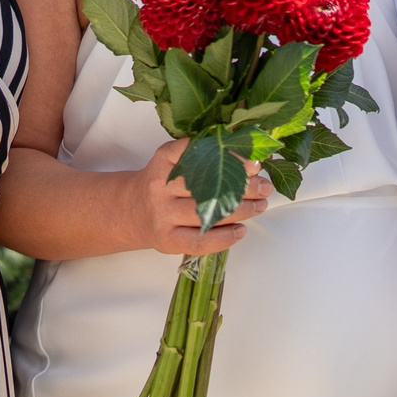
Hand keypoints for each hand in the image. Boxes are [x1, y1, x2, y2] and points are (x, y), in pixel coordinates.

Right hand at [127, 138, 270, 256]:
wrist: (131, 212)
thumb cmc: (162, 184)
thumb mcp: (172, 160)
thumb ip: (201, 155)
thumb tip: (248, 158)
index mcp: (164, 160)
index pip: (198, 154)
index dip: (228, 158)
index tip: (254, 162)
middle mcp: (159, 187)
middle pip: (206, 185)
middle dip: (243, 186)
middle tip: (265, 185)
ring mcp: (162, 216)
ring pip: (206, 213)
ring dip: (241, 210)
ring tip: (261, 205)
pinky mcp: (167, 240)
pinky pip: (199, 242)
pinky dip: (224, 238)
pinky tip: (241, 230)